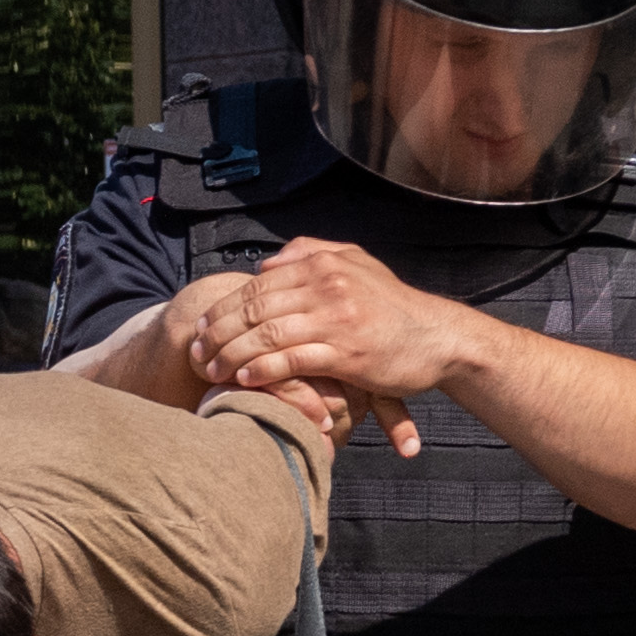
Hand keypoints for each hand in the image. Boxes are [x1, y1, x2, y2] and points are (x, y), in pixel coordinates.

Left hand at [180, 240, 482, 453]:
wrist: (439, 337)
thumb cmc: (392, 306)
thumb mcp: (356, 265)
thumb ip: (311, 255)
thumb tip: (267, 264)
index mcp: (323, 264)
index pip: (258, 285)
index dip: (223, 308)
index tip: (200, 329)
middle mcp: (327, 286)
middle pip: (254, 309)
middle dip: (218, 334)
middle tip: (195, 355)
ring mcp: (337, 319)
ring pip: (266, 335)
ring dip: (231, 356)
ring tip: (211, 372)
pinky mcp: (347, 353)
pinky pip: (292, 360)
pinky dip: (263, 371)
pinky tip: (244, 380)